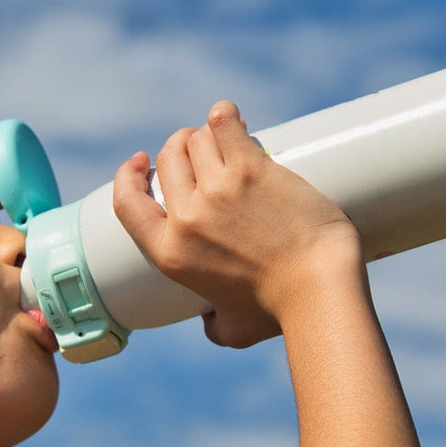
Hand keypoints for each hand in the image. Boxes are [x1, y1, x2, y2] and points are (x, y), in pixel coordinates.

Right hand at [112, 101, 361, 347]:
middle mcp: (187, 217)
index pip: (126, 202)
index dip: (128, 176)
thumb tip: (210, 321)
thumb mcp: (231, 331)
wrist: (319, 289)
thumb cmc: (281, 313)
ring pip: (197, 139)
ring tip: (230, 140)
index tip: (141, 163)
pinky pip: (224, 123)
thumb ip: (212, 325)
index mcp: (170, 253)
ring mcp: (218, 190)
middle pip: (168, 159)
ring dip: (209, 135)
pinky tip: (232, 118)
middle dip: (181, 148)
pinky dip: (224, 115)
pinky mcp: (252, 169)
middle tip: (203, 150)